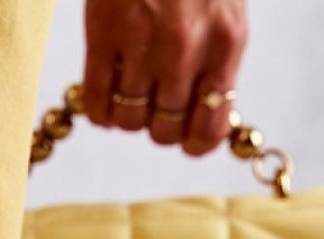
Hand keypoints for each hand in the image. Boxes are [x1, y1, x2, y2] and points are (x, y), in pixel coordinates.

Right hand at [83, 0, 247, 154]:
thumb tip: (200, 116)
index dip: (192, 141)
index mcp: (225, 43)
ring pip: (129, 123)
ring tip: (127, 88)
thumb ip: (215, 62)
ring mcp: (141, 43)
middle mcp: (186, 49)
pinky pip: (97, 104)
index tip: (183, 133)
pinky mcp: (103, 34)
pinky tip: (103, 93)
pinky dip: (99, 109)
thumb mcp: (221, 11)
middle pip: (164, 131)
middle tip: (151, 101)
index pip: (209, 128)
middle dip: (156, 124)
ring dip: (126, 114)